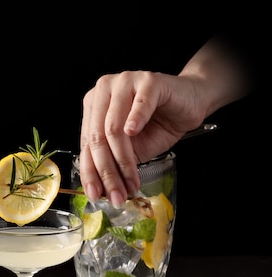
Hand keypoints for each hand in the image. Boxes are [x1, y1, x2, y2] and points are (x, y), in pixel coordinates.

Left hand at [79, 70, 206, 205]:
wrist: (189, 103)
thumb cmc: (158, 124)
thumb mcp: (132, 148)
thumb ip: (113, 160)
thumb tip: (100, 190)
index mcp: (94, 105)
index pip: (87, 142)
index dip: (90, 172)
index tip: (95, 195)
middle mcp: (104, 90)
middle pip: (98, 137)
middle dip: (107, 172)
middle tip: (117, 194)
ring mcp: (125, 82)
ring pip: (114, 126)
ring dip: (123, 160)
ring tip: (131, 181)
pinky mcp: (149, 81)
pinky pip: (139, 103)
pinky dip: (135, 119)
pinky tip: (133, 133)